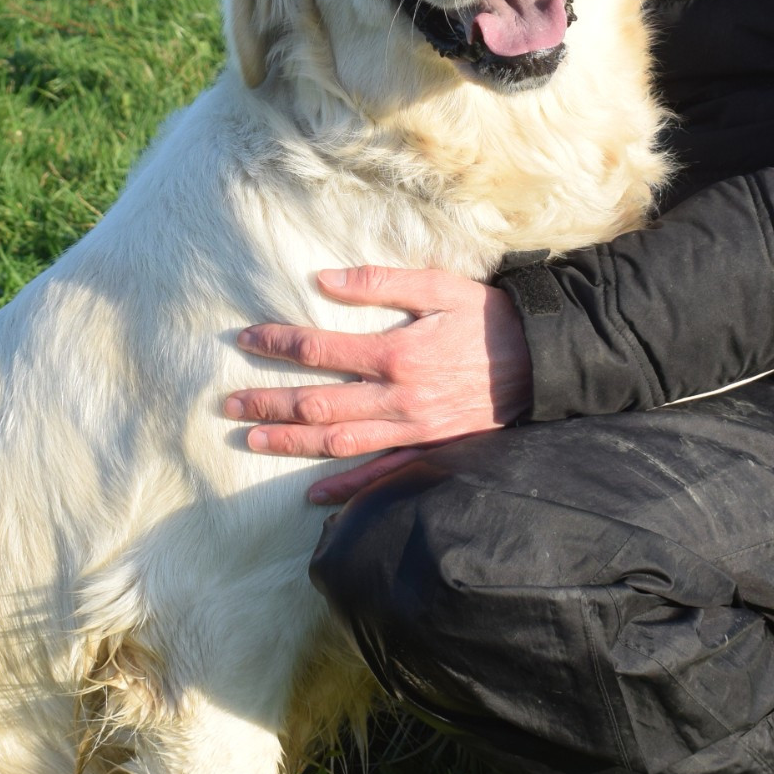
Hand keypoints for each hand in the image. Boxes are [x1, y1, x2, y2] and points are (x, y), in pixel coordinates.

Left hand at [224, 267, 529, 503]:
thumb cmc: (489, 318)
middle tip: (228, 403)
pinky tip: (314, 493)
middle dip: (269, 401)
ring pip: (339, 441)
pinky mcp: (431, 450)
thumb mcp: (439, 286)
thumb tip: (323, 280)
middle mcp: (398, 397)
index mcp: (395, 353)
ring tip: (252, 439)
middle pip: (318, 402)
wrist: (545, 360)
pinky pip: (383, 475)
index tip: (245, 340)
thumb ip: (379, 283)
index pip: (319, 350)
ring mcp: (413, 430)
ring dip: (292, 441)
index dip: (277, 344)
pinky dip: (347, 488)